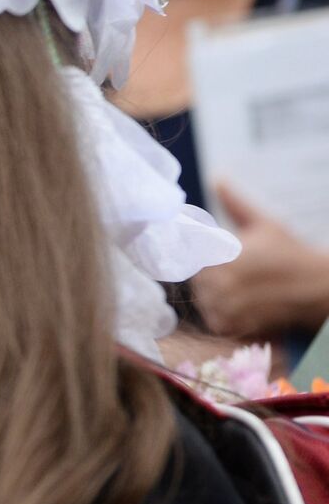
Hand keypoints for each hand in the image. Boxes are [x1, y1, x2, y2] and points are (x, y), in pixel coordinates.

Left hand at [192, 183, 328, 337]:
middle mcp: (219, 280)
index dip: (200, 256)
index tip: (220, 258)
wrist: (319, 287)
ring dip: (215, 296)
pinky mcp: (231, 325)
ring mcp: (224, 305)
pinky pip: (213, 320)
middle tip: (239, 274)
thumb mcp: (264, 224)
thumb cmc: (290, 253)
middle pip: (194, 279)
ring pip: (202, 299)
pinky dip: (224, 315)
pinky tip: (245, 304)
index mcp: (220, 254)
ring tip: (245, 288)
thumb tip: (217, 178)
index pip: (188, 256)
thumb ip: (235, 204)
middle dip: (209, 276)